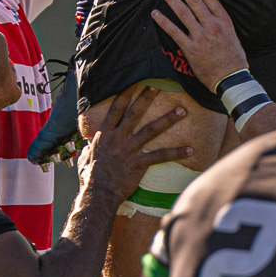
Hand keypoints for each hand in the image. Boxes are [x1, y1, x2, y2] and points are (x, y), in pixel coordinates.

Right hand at [84, 86, 192, 203]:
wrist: (99, 195)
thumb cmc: (91, 179)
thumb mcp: (85, 160)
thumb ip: (88, 151)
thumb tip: (86, 149)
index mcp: (105, 135)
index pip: (116, 109)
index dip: (124, 94)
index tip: (133, 81)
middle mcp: (118, 139)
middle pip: (134, 113)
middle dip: (146, 98)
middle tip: (157, 84)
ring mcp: (129, 150)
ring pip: (151, 130)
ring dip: (167, 119)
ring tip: (182, 110)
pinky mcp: (139, 163)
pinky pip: (160, 156)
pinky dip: (176, 152)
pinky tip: (189, 149)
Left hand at [151, 0, 247, 92]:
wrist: (231, 79)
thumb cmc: (234, 58)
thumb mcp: (233, 34)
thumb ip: (222, 21)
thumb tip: (212, 8)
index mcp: (224, 21)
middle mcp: (212, 25)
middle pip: (194, 0)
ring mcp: (201, 36)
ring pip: (183, 12)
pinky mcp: (191, 49)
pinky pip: (175, 32)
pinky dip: (164, 21)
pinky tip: (155, 13)